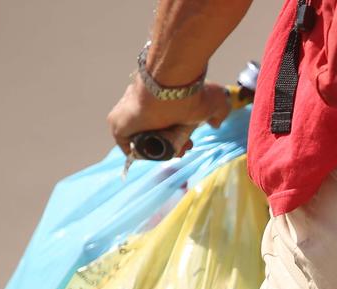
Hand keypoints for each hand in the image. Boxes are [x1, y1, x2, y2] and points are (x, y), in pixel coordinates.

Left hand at [107, 76, 231, 156]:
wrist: (171, 86)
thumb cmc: (190, 91)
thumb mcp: (213, 102)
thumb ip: (219, 112)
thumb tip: (215, 123)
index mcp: (157, 100)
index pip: (164, 124)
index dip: (178, 137)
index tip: (189, 142)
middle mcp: (142, 107)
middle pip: (154, 134)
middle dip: (172, 144)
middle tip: (185, 148)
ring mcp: (127, 115)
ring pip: (144, 140)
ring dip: (160, 150)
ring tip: (175, 151)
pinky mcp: (117, 124)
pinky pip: (128, 146)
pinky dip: (142, 154)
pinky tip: (156, 154)